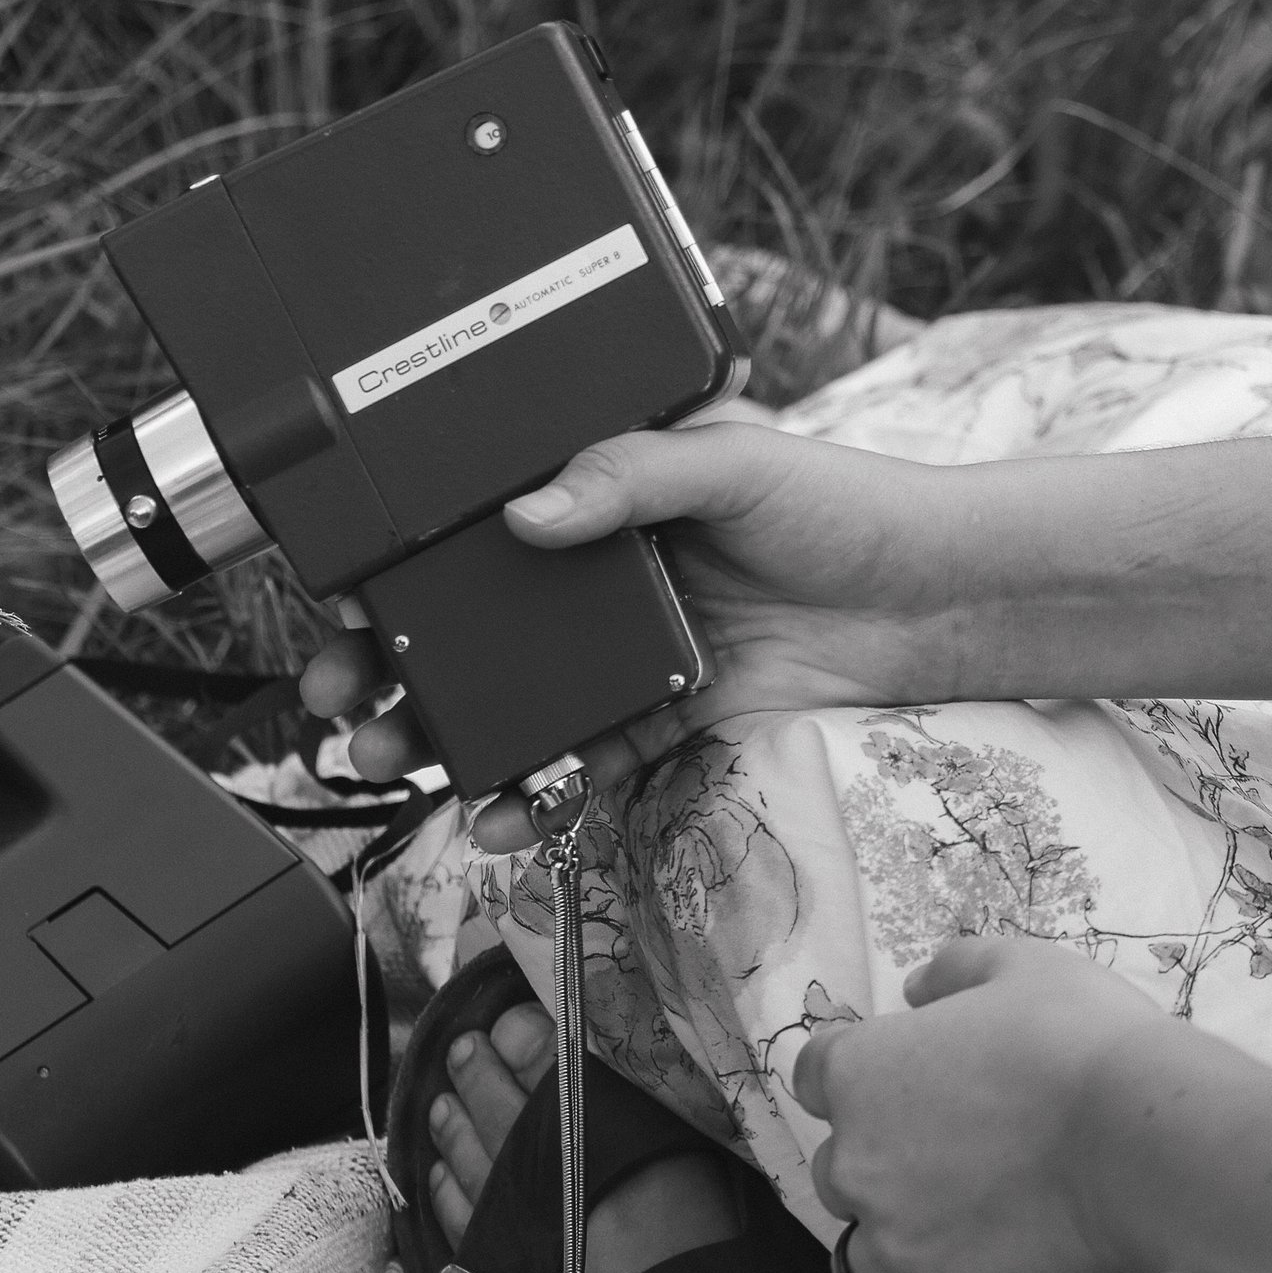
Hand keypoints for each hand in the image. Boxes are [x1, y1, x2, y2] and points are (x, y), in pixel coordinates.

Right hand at [298, 416, 967, 848]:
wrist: (937, 606)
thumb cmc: (847, 508)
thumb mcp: (734, 458)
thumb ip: (630, 474)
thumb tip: (529, 512)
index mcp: (598, 498)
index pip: (474, 529)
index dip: (399, 563)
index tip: (343, 593)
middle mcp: (596, 583)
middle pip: (467, 629)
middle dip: (387, 666)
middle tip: (334, 693)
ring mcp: (623, 661)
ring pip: (505, 706)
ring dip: (438, 738)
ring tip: (386, 759)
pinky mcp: (662, 728)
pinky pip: (577, 768)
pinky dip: (529, 798)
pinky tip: (491, 814)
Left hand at [792, 937, 1186, 1272]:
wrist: (1152, 1147)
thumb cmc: (1083, 1043)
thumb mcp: (1021, 968)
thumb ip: (955, 971)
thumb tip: (918, 989)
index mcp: (860, 1075)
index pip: (815, 1076)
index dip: (859, 1076)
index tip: (909, 1079)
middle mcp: (860, 1166)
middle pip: (838, 1171)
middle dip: (882, 1163)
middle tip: (961, 1152)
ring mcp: (902, 1244)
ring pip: (873, 1253)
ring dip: (911, 1238)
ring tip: (985, 1221)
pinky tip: (1023, 1265)